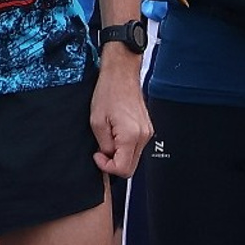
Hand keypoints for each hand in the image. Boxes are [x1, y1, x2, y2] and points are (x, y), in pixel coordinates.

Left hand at [91, 47, 149, 178]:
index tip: (98, 156)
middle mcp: (143, 136)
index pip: (123, 169)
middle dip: (114, 163)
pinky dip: (125, 147)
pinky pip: (136, 147)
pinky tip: (115, 134)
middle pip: (131, 167)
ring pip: (134, 158)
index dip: (107, 167)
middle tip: (101, 151)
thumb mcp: (97, 122)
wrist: (121, 75)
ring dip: (119, 155)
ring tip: (108, 138)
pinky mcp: (147, 128)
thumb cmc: (109, 92)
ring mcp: (147, 132)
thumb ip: (103, 145)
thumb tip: (107, 156)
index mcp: (131, 135)